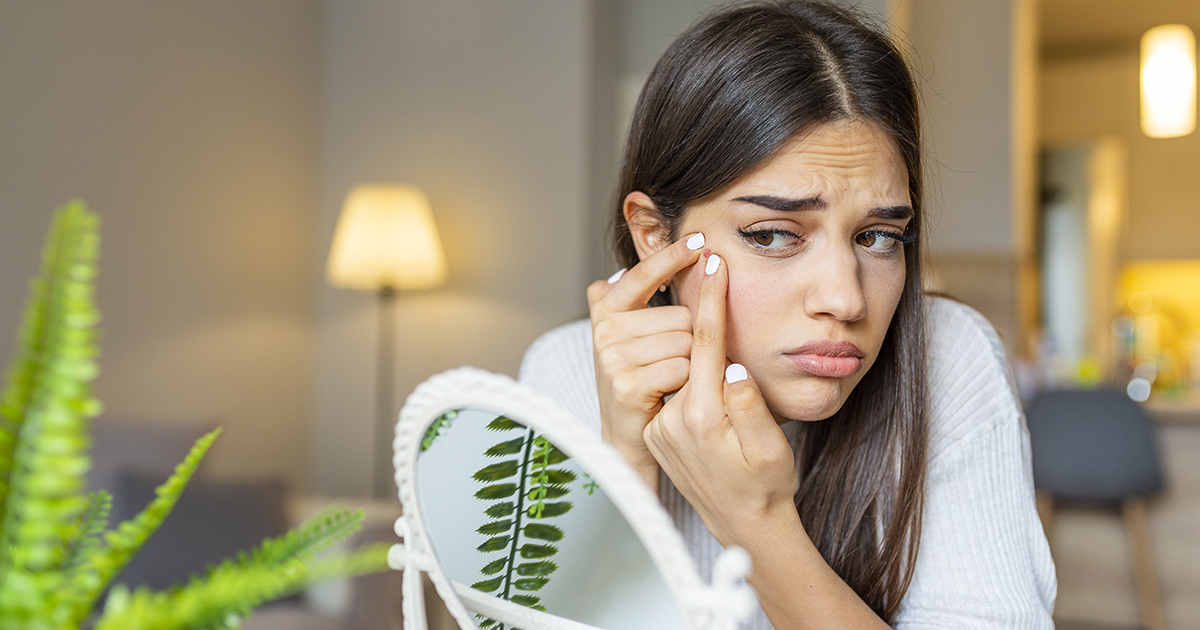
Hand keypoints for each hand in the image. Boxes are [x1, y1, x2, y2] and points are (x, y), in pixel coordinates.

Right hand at [587, 233, 705, 490]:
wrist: (628, 435)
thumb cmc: (641, 379)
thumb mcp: (633, 333)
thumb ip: (636, 296)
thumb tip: (635, 261)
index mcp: (606, 309)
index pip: (643, 274)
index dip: (671, 256)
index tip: (701, 241)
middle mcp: (605, 329)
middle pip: (680, 315)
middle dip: (689, 338)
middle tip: (672, 362)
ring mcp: (613, 357)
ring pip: (684, 342)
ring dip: (690, 362)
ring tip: (671, 378)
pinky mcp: (626, 384)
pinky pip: (681, 367)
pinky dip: (686, 382)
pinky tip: (671, 392)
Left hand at [643, 251, 797, 547]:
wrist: (744, 524)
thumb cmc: (767, 486)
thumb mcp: (772, 448)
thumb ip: (751, 407)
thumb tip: (733, 367)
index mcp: (703, 417)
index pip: (704, 343)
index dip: (710, 299)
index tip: (713, 262)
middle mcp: (674, 420)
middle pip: (685, 349)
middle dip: (698, 314)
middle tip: (706, 273)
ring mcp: (662, 427)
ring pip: (679, 368)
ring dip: (694, 347)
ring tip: (709, 330)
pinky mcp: (658, 433)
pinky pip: (675, 390)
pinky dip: (687, 374)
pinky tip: (703, 372)